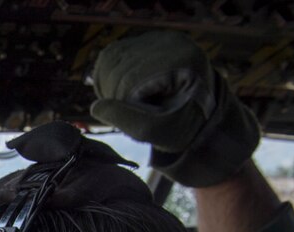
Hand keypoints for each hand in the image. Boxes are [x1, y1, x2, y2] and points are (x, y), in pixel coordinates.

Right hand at [90, 31, 258, 187]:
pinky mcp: (146, 42)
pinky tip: (123, 91)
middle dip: (116, 95)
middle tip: (134, 112)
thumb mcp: (157, 131)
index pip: (130, 78)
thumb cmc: (181, 125)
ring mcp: (157, 39)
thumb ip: (127, 120)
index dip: (123, 103)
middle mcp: (170, 41)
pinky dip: (109, 77)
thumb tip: (96, 107)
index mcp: (181, 59)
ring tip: (129, 102)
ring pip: (110, 60)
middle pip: (117, 67)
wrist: (197, 113)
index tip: (140, 118)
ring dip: (110, 87)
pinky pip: (111, 56)